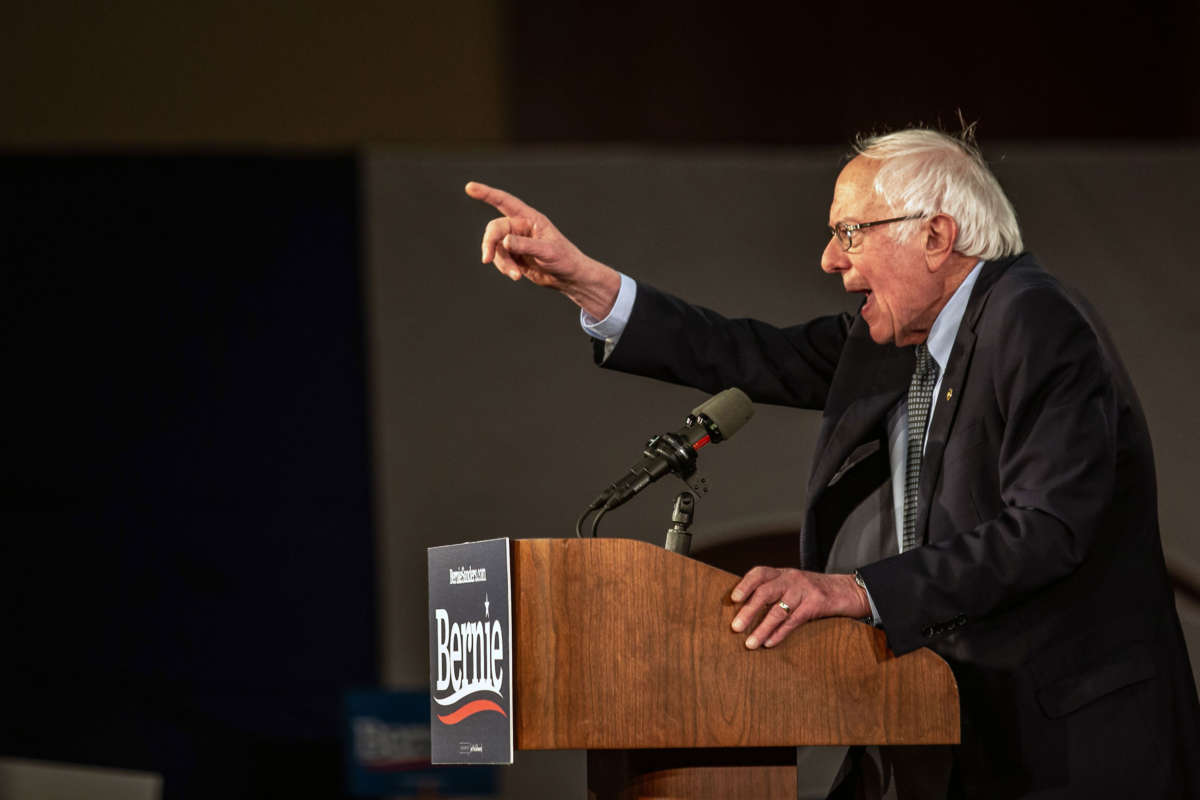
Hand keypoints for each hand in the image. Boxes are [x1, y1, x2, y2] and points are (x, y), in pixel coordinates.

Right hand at [464, 181, 620, 318]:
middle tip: (486, 259)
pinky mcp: (514, 256)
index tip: (470, 188)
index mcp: (530, 218)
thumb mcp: (547, 252)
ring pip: (496, 247)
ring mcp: (516, 242)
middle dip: (490, 244)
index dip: (487, 194)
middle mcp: (521, 227)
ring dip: (501, 262)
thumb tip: (505, 241)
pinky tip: (516, 276)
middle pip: (495, 229)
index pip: (505, 202)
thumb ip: (526, 245)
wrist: (569, 277)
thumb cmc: (564, 259)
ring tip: (515, 275)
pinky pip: (500, 259)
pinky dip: (505, 268)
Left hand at [730, 567, 869, 649]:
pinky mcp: (816, 604)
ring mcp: (804, 591)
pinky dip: (780, 633)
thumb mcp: (794, 585)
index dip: (745, 584)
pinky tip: (769, 643)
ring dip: (762, 628)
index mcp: (783, 573)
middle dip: (748, 610)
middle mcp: (792, 579)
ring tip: (749, 643)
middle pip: (765, 592)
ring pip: (778, 610)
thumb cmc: (815, 591)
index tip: (733, 598)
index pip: (759, 573)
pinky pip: (794, 620)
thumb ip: (776, 591)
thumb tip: (747, 611)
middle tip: (735, 627)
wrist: (849, 590)